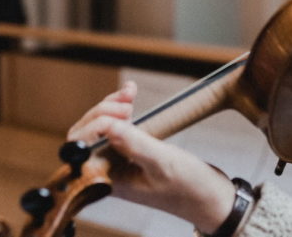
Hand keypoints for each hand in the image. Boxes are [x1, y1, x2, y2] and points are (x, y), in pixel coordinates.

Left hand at [68, 83, 237, 233]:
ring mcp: (118, 162)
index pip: (79, 149)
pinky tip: (131, 94)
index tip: (124, 115)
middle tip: (129, 103)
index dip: (94, 125)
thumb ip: (134, 144)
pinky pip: (116, 127)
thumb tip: (106, 126)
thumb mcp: (163, 163)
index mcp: (108, 181)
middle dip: (102, 111)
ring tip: (130, 93)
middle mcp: (108, 171)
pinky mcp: (130, 153)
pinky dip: (121, 108)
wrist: (212, 199)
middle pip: (85, 135)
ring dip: (111, 106)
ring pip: (100, 127)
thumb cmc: (190, 189)